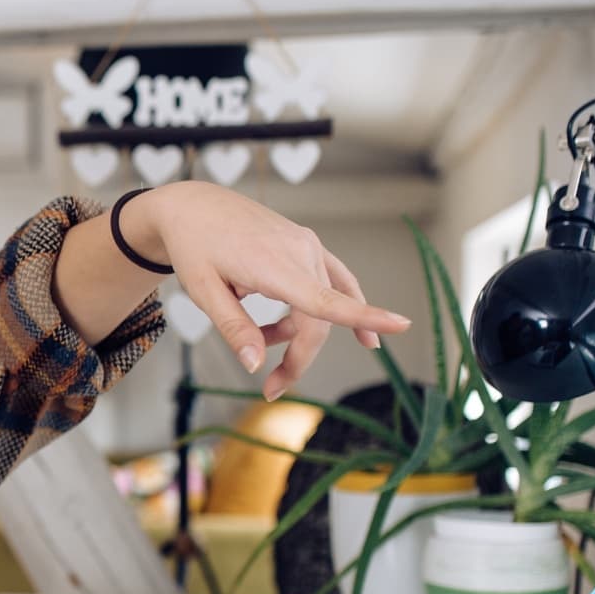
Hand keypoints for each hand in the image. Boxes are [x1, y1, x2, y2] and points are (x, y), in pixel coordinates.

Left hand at [123, 182, 412, 399]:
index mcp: (272, 264)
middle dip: (299, 358)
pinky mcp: (306, 243)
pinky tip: (364, 333)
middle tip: (272, 388)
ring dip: (299, 333)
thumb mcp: (202, 291)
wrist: (192, 205)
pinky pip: (333, 278)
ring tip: (262, 341)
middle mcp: (299, 251)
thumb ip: (233, 327)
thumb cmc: (193, 246)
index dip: (364, 316)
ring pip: (322, 303)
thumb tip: (255, 365)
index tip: (402, 325)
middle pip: (317, 319)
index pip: (325, 299)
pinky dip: (344, 304)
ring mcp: (306, 244)